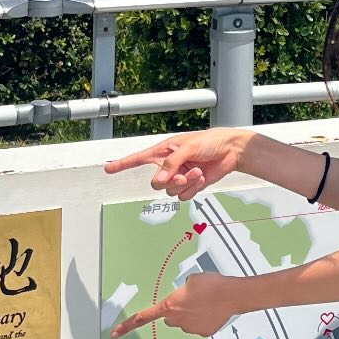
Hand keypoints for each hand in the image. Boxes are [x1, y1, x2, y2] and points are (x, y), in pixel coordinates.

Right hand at [102, 127, 247, 199]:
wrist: (231, 151)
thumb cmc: (210, 141)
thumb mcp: (188, 147)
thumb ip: (172, 163)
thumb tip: (159, 178)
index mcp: (164, 151)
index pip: (138, 159)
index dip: (122, 164)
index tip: (108, 169)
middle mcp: (169, 165)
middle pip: (156, 183)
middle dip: (170, 180)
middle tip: (183, 173)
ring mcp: (179, 176)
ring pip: (170, 191)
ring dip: (185, 183)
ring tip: (197, 171)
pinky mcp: (191, 185)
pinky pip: (184, 196)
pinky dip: (192, 189)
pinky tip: (201, 178)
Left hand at [109, 269, 243, 338]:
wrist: (231, 295)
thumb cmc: (211, 284)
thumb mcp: (190, 281)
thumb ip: (181, 291)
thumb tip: (184, 299)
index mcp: (169, 305)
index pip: (144, 317)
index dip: (128, 325)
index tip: (115, 333)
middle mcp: (177, 319)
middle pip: (170, 317)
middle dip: (176, 311)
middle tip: (191, 300)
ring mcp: (190, 328)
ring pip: (185, 322)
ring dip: (191, 314)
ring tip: (206, 302)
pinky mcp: (203, 333)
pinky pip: (198, 326)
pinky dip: (203, 320)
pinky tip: (212, 310)